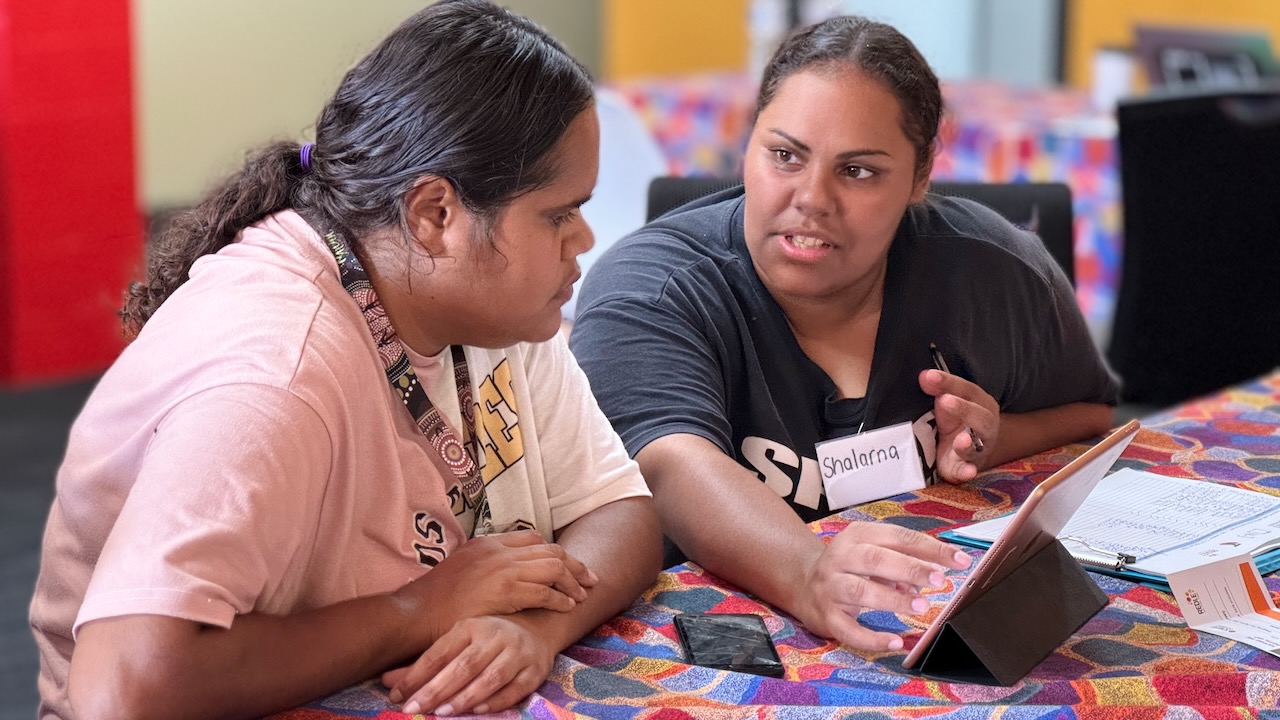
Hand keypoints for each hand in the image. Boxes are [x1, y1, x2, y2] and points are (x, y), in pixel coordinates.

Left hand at [384, 615, 553, 715]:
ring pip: (490, 677)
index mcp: (471, 626)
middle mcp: (495, 636)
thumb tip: (387, 682)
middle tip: (413, 709)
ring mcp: (518, 653)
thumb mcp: (457, 642)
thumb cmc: (488, 638)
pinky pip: (516, 688)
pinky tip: (478, 710)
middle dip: (436, 689)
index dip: (417, 674)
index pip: (440, 652)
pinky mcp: (535, 670)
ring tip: (442, 713)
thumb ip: (424, 664)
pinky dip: (497, 700)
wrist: (539, 626)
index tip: (397, 696)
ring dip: (465, 697)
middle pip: (464, 666)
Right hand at [394, 530, 597, 642]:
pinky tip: (567, 607)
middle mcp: (498, 551)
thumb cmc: (435, 599)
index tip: (568, 564)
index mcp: (487, 543)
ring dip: (572, 582)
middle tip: (589, 578)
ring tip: (581, 595)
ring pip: (553, 567)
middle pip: (550, 550)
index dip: (555, 551)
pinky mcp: (505, 590)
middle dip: (574, 564)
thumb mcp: (460, 568)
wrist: (415, 612)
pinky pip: (545, 591)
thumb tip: (502, 573)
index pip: (533, 538)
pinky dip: (560, 599)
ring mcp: (502, 569)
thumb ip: (484, 565)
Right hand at [795, 522, 971, 650]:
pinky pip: (848, 629)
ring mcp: (831, 586)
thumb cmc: (849, 567)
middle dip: (910, 568)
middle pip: (876, 559)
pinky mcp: (825, 615)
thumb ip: (902, 562)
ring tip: (920, 606)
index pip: (898, 537)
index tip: (959, 560)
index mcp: (857, 536)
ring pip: (861, 591)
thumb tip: (929, 577)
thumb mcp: (873, 554)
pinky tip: (894, 641)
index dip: (930, 548)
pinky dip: (872, 637)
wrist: (803, 583)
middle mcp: (840, 557)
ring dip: (893, 598)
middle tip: (939, 581)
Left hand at [918, 368, 999, 482]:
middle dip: (963, 409)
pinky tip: (968, 471)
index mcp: (981, 404)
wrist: (973, 449)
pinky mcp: (965, 468)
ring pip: (976, 446)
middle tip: (944, 400)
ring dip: (967, 443)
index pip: (967, 390)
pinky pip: (968, 471)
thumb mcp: (950, 402)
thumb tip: (924, 376)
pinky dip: (967, 471)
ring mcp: (977, 449)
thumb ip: (939, 389)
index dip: (949, 382)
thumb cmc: (957, 420)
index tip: (929, 377)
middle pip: (980, 417)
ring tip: (961, 439)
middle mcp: (984, 426)